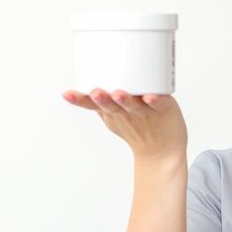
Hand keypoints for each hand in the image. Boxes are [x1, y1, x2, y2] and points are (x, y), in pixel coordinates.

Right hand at [63, 88, 187, 159]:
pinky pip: (158, 103)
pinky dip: (154, 100)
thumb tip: (88, 80)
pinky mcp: (163, 109)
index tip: (67, 94)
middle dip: (102, 99)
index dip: (80, 100)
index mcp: (113, 113)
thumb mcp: (116, 118)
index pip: (93, 105)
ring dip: (124, 100)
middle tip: (95, 93)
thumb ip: (104, 101)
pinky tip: (150, 96)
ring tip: (117, 94)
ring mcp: (144, 112)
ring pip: (132, 105)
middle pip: (111, 106)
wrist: (163, 151)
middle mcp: (126, 113)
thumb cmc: (139, 129)